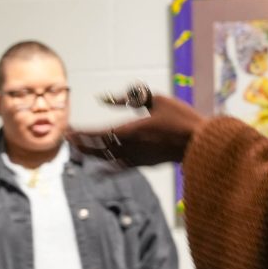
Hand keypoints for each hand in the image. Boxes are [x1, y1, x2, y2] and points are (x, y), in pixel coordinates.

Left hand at [68, 90, 204, 166]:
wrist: (200, 143)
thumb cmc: (180, 117)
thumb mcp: (156, 100)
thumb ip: (130, 97)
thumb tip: (104, 97)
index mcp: (133, 130)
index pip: (99, 133)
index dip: (82, 133)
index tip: (69, 129)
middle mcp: (132, 147)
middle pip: (99, 148)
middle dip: (81, 143)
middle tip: (67, 137)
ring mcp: (138, 158)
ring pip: (107, 158)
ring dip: (90, 154)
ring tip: (77, 149)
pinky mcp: (146, 163)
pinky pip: (121, 168)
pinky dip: (107, 168)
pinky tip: (98, 171)